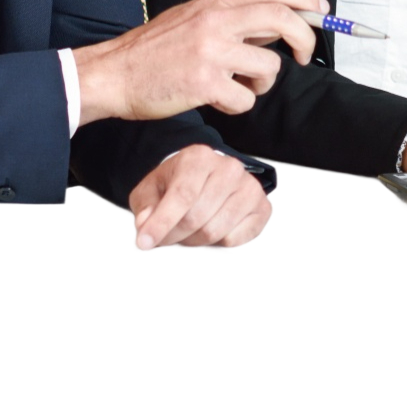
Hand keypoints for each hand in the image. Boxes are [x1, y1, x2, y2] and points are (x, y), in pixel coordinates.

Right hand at [74, 0, 328, 124]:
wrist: (113, 74)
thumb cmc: (155, 50)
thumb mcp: (193, 18)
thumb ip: (232, 17)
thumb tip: (280, 21)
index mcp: (214, 3)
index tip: (322, 10)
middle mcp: (215, 21)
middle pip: (281, 19)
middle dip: (304, 39)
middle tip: (303, 56)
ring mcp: (210, 51)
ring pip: (269, 66)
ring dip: (263, 82)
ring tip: (240, 84)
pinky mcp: (204, 83)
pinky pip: (246, 98)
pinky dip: (239, 105)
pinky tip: (218, 100)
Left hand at [127, 145, 272, 252]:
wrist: (207, 181)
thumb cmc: (175, 185)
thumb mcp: (152, 190)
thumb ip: (145, 207)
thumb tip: (145, 226)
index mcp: (200, 157)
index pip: (182, 195)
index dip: (162, 223)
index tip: (142, 244)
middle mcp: (230, 168)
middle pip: (197, 218)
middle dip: (175, 237)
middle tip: (164, 240)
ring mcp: (250, 188)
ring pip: (215, 232)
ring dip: (194, 243)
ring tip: (186, 236)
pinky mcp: (263, 208)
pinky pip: (236, 241)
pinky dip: (217, 247)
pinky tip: (209, 237)